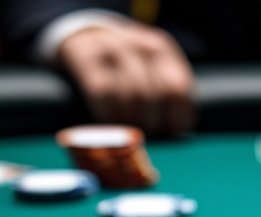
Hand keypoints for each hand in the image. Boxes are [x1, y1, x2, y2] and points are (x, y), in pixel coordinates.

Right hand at [58, 20, 194, 135]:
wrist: (83, 35)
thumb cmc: (123, 65)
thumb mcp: (149, 69)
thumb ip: (164, 93)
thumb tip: (177, 133)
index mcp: (162, 49)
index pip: (178, 89)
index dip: (176, 118)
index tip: (170, 134)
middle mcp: (140, 46)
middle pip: (154, 95)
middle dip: (152, 124)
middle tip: (146, 138)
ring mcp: (113, 48)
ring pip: (131, 95)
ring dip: (130, 122)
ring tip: (128, 134)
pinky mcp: (87, 58)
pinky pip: (103, 93)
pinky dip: (108, 114)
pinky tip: (109, 122)